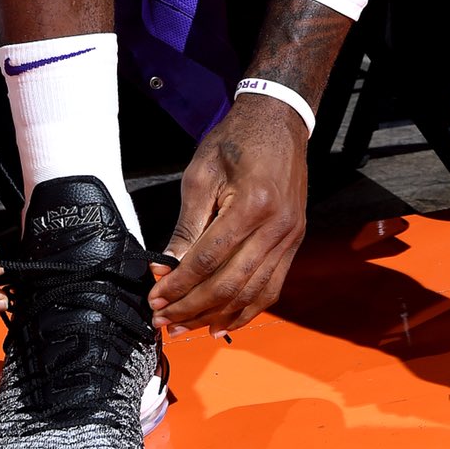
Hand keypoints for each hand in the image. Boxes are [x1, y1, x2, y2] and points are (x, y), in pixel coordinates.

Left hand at [150, 95, 308, 332]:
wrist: (278, 121)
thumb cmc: (236, 140)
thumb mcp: (200, 175)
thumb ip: (186, 226)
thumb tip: (167, 268)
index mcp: (252, 204)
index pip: (208, 259)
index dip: (178, 285)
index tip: (155, 298)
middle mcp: (277, 226)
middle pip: (231, 284)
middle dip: (192, 308)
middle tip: (163, 320)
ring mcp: (290, 238)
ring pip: (252, 294)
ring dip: (216, 316)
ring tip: (186, 327)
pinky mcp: (294, 243)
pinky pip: (271, 288)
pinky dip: (246, 310)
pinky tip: (222, 322)